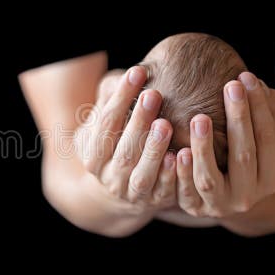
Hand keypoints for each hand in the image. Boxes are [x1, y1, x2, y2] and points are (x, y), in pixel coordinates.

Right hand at [75, 66, 176, 209]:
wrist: (125, 188)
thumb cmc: (120, 142)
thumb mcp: (109, 122)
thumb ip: (113, 100)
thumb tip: (124, 77)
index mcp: (93, 157)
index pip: (104, 125)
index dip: (120, 98)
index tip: (137, 72)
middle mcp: (109, 179)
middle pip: (122, 151)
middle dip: (137, 122)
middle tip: (153, 94)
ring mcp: (133, 194)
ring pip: (142, 175)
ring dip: (153, 150)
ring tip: (165, 124)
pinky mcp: (156, 202)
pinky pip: (165, 191)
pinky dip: (172, 175)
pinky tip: (181, 155)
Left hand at [176, 72, 274, 216]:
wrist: (227, 192)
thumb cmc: (247, 151)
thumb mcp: (263, 134)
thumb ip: (267, 111)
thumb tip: (256, 84)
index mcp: (272, 178)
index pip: (267, 139)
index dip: (259, 108)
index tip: (246, 77)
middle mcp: (248, 197)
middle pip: (243, 156)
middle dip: (238, 119)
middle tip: (230, 86)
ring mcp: (219, 205)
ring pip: (210, 178)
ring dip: (203, 147)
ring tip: (199, 118)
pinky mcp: (193, 208)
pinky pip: (184, 191)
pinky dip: (180, 172)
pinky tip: (176, 150)